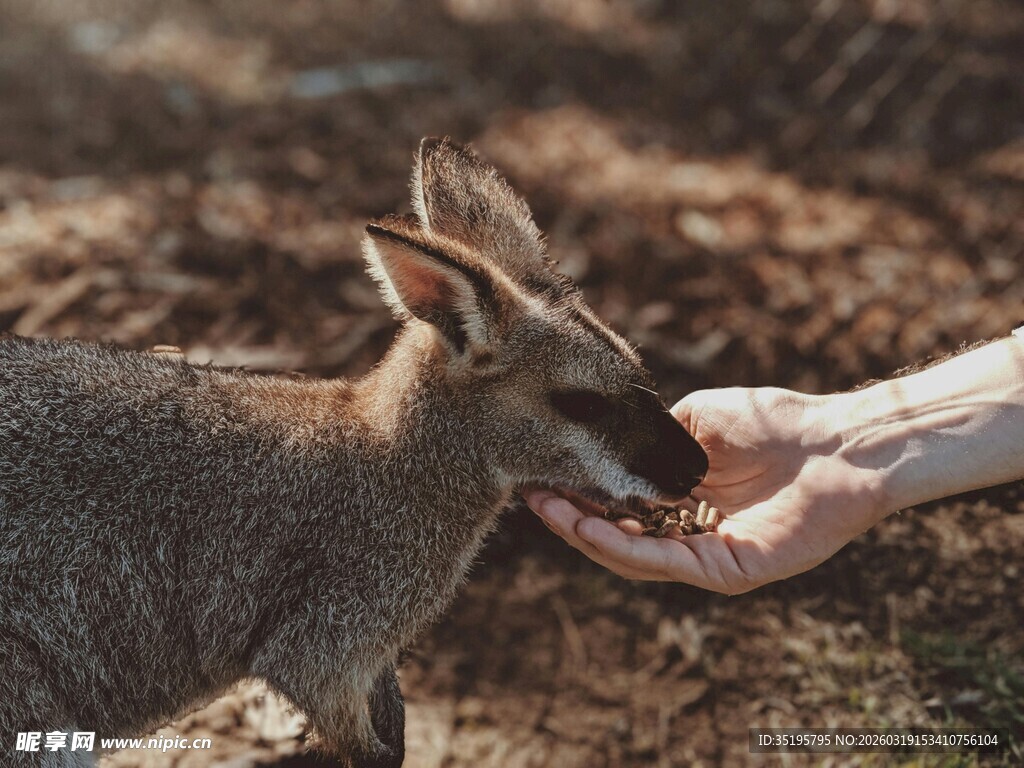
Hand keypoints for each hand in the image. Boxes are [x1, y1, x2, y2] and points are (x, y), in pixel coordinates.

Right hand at [526, 387, 888, 593]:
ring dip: (585, 534)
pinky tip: (590, 527)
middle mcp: (690, 531)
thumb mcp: (696, 420)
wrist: (839, 441)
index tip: (540, 475)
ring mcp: (708, 555)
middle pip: (618, 535)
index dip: (579, 494)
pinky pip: (666, 563)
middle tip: (531, 497)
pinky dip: (624, 547)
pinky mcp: (728, 571)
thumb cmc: (776, 422)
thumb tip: (608, 441)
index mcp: (684, 498)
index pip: (620, 505)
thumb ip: (654, 436)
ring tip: (549, 511)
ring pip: (633, 555)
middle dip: (571, 518)